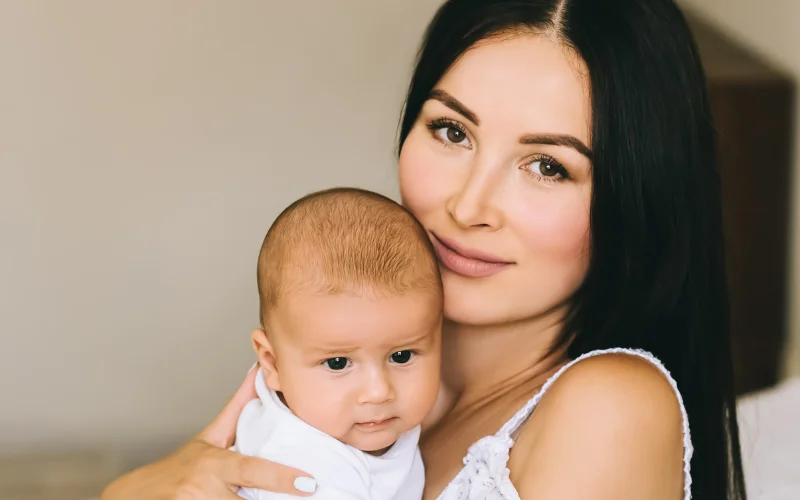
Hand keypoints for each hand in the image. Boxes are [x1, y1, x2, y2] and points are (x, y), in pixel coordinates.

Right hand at [101, 364, 315, 498]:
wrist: (135, 497)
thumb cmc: (179, 468)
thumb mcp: (208, 439)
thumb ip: (236, 410)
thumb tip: (256, 373)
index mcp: (215, 465)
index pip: (252, 470)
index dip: (281, 477)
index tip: (308, 483)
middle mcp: (205, 488)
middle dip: (273, 499)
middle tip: (303, 495)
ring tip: (280, 499)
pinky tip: (237, 499)